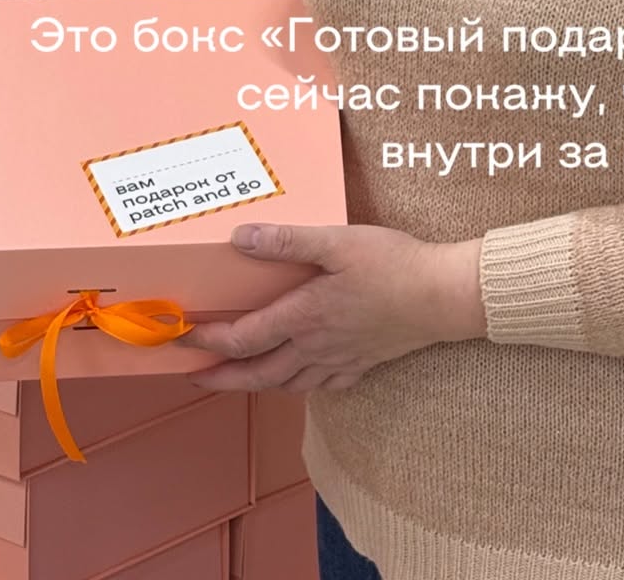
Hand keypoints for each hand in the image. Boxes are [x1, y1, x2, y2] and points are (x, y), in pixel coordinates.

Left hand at [184, 223, 484, 393]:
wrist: (444, 297)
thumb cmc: (393, 265)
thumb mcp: (337, 242)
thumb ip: (288, 242)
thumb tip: (240, 238)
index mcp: (304, 316)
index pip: (243, 338)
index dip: (206, 341)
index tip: (180, 338)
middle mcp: (316, 346)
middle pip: (257, 374)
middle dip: (221, 378)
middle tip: (194, 377)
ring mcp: (340, 359)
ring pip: (287, 384)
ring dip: (256, 384)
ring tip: (238, 378)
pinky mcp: (364, 363)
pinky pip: (322, 386)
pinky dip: (300, 385)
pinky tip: (300, 377)